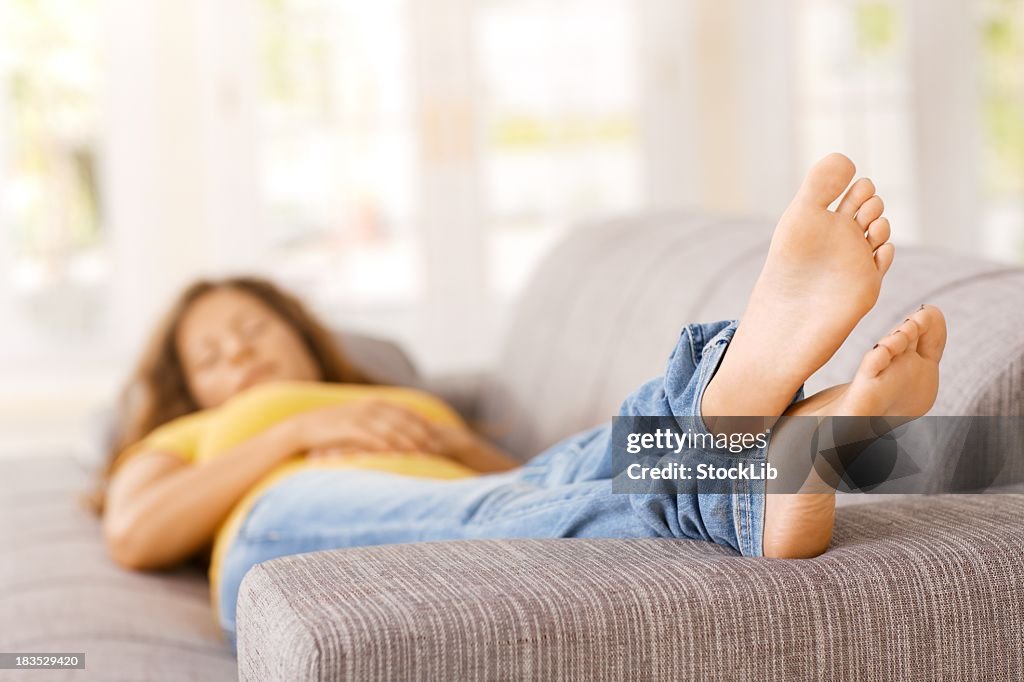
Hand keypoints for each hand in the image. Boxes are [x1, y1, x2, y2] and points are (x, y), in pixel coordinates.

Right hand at [285, 398, 443, 455]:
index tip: (437, 434)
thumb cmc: (332, 428)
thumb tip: (395, 434)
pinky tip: (397, 456)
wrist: (302, 428)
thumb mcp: (357, 420)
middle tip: (436, 447)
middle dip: (420, 433)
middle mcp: (370, 407)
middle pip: (402, 420)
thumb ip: (377, 423)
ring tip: (422, 454)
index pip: (405, 412)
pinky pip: (372, 438)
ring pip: (391, 429)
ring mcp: (359, 417)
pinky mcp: (349, 429)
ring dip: (408, 442)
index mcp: (374, 403)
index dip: (422, 423)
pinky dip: (387, 447)